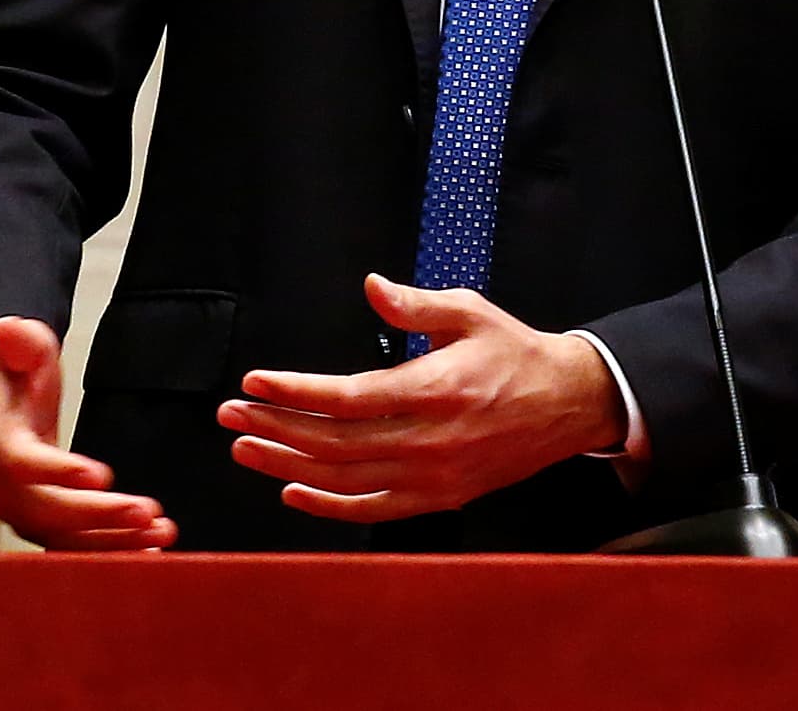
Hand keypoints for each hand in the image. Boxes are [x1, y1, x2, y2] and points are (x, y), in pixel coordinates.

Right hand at [0, 316, 174, 551]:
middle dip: (98, 516)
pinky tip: (149, 551)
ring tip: (159, 533)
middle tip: (146, 512)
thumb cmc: (13, 380)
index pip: (21, 462)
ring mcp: (18, 511)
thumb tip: (8, 330)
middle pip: (46, 511)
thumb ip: (21, 342)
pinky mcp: (40, 526)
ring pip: (61, 538)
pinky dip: (109, 552)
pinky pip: (72, 549)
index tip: (102, 474)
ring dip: (111, 541)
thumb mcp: (19, 351)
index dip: (58, 471)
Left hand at [215, 274, 622, 524]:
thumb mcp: (470, 312)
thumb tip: (372, 288)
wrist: (567, 404)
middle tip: (231, 412)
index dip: (296, 392)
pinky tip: (292, 490)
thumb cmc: (515, 352)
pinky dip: (329, 505)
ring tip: (245, 446)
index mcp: (435, 389)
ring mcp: (433, 477)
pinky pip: (373, 510)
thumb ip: (416, 304)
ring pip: (345, 478)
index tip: (255, 381)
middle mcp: (430, 441)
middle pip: (335, 441)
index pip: (348, 398)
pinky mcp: (439, 499)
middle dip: (275, 426)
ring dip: (288, 464)